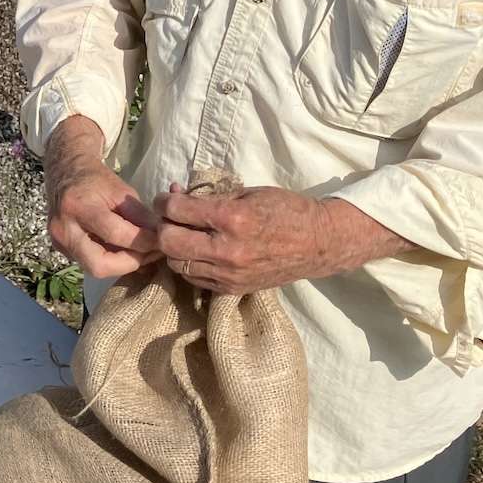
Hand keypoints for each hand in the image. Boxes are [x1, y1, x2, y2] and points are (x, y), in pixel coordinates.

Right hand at [44, 118, 161, 278]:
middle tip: (149, 253)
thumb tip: (160, 239)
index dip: (143, 242)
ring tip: (139, 251)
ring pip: (94, 268)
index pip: (116, 235)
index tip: (162, 241)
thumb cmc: (95, 179)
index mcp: (78, 206)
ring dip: (121, 264)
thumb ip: (140, 216)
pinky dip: (110, 259)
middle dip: (129, 263)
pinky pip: (89, 263)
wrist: (65, 172)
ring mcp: (58, 242)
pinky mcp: (60, 249)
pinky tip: (122, 249)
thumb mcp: (122, 191)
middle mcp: (63, 228)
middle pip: (99, 265)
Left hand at [154, 184, 406, 294]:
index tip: (167, 198)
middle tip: (172, 218)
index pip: (176, 211)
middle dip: (164, 226)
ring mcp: (230, 274)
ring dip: (174, 247)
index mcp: (232, 219)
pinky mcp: (233, 289)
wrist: (319, 243)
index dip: (165, 201)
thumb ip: (209, 196)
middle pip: (168, 241)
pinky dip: (190, 264)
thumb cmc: (285, 210)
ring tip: (185, 235)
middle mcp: (227, 250)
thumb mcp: (247, 192)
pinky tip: (200, 251)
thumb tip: (176, 195)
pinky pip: (194, 278)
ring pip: (177, 263)